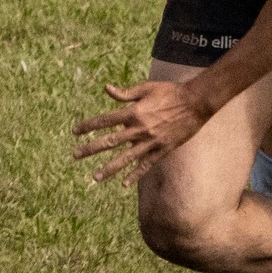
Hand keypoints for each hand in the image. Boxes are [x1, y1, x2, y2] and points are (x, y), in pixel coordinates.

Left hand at [72, 79, 214, 183]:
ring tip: (95, 177)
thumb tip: (107, 89)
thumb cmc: (171, 92)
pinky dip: (135, 175)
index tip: (75, 131)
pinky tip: (124, 184)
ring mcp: (151, 141)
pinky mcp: (162, 149)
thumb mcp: (147, 88)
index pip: (105, 120)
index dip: (89, 126)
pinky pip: (146, 165)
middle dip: (90, 148)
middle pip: (110, 141)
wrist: (196, 103)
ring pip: (125, 158)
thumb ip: (126, 92)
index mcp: (134, 112)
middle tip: (75, 155)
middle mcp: (140, 129)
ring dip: (109, 168)